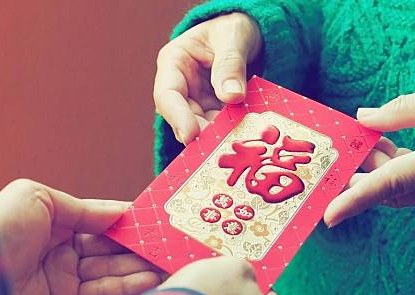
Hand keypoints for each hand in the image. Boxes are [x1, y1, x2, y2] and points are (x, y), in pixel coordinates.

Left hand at [0, 179, 162, 294]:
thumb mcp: (37, 197)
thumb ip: (80, 206)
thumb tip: (116, 211)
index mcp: (51, 219)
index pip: (97, 218)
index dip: (124, 218)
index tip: (153, 217)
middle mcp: (59, 247)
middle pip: (108, 245)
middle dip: (137, 243)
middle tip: (168, 242)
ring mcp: (62, 276)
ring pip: (110, 269)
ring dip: (140, 265)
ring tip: (168, 261)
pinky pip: (102, 293)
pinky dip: (128, 286)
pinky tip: (151, 278)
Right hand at [154, 12, 261, 143]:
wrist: (247, 32)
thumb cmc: (233, 27)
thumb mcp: (234, 36)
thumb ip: (231, 63)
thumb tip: (232, 96)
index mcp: (174, 62)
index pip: (167, 95)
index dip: (177, 117)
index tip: (191, 135)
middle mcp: (180, 86)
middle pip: (183, 117)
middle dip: (201, 133)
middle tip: (222, 145)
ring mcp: (196, 100)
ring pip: (201, 127)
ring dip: (218, 135)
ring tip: (237, 141)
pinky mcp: (213, 111)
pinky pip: (219, 126)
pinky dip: (230, 132)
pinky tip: (244, 136)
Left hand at [324, 84, 414, 226]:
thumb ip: (404, 110)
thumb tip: (363, 118)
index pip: (393, 184)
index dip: (358, 199)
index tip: (329, 215)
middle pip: (392, 191)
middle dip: (361, 177)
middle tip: (342, 155)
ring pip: (403, 192)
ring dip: (380, 171)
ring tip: (369, 142)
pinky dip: (397, 171)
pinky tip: (387, 148)